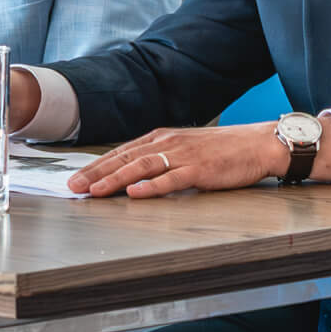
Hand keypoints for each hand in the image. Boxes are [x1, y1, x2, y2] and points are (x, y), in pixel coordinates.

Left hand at [68, 122, 293, 198]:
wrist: (258, 144)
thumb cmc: (222, 150)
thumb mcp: (185, 149)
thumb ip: (161, 158)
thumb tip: (134, 175)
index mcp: (161, 137)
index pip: (121, 153)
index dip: (97, 166)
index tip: (76, 179)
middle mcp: (168, 143)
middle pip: (125, 159)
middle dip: (96, 173)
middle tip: (73, 188)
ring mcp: (183, 155)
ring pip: (142, 167)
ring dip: (116, 180)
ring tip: (95, 191)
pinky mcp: (200, 170)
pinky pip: (172, 179)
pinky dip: (152, 187)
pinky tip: (135, 194)